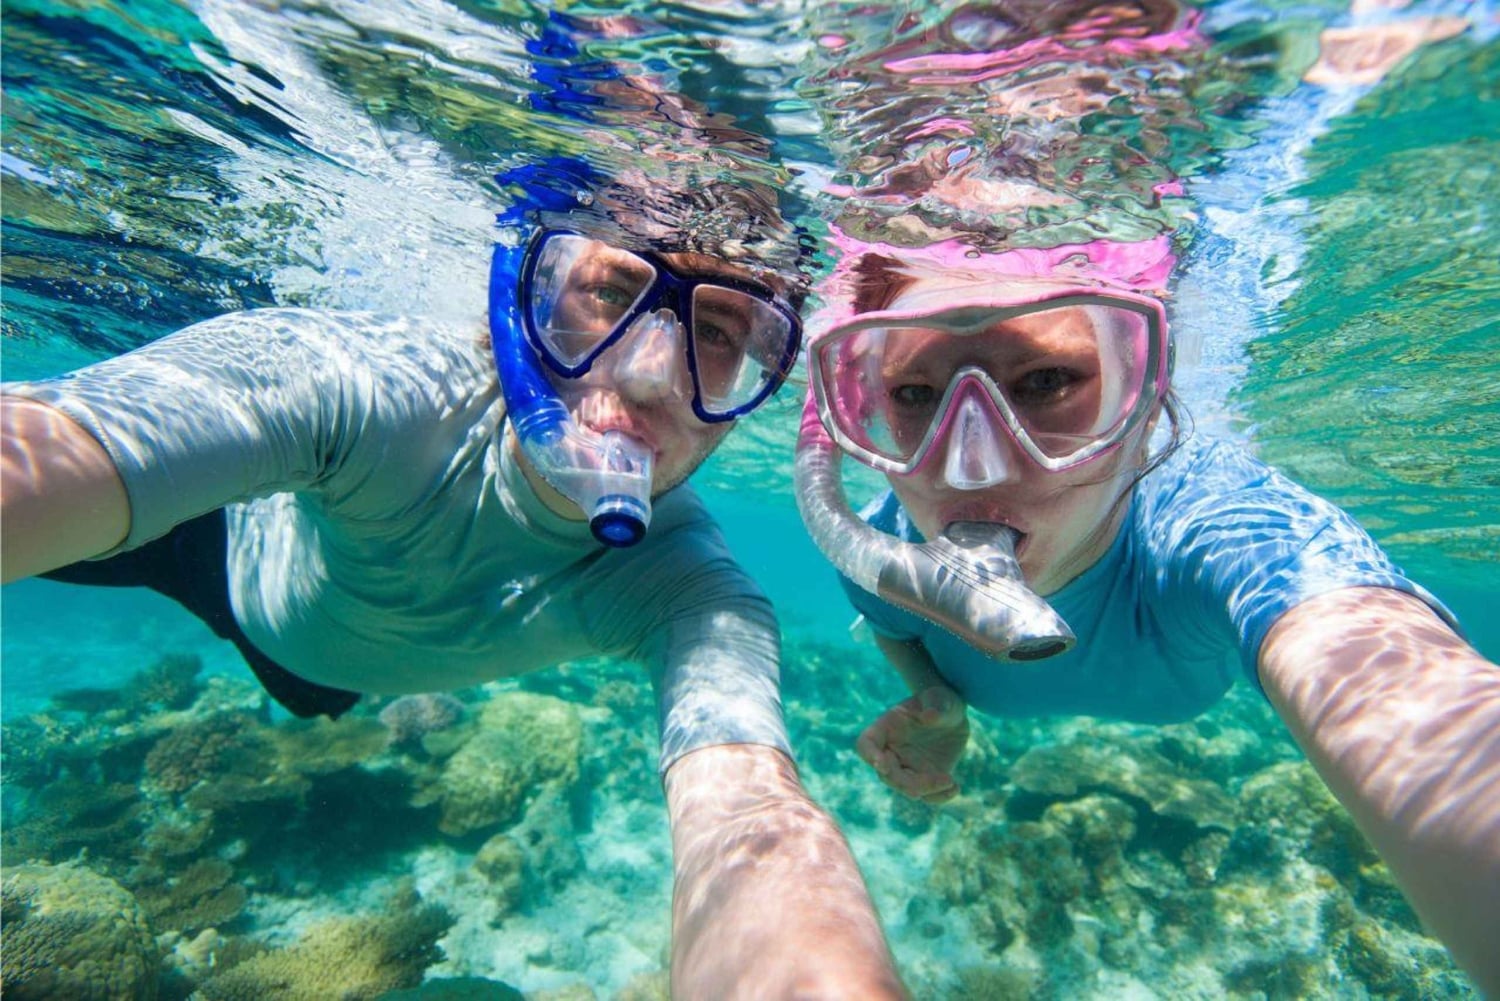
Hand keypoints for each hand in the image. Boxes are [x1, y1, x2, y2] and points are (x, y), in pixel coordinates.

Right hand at [856, 685, 969, 803]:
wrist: (953, 714)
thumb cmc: (940, 699)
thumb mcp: (940, 697)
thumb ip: (935, 705)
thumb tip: (929, 716)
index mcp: (886, 728)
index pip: (866, 744)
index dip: (870, 755)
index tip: (882, 764)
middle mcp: (892, 751)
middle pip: (886, 774)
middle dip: (906, 782)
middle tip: (936, 779)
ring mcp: (907, 767)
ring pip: (906, 788)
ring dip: (926, 790)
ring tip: (950, 781)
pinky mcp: (925, 778)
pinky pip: (927, 795)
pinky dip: (940, 797)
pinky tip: (955, 787)